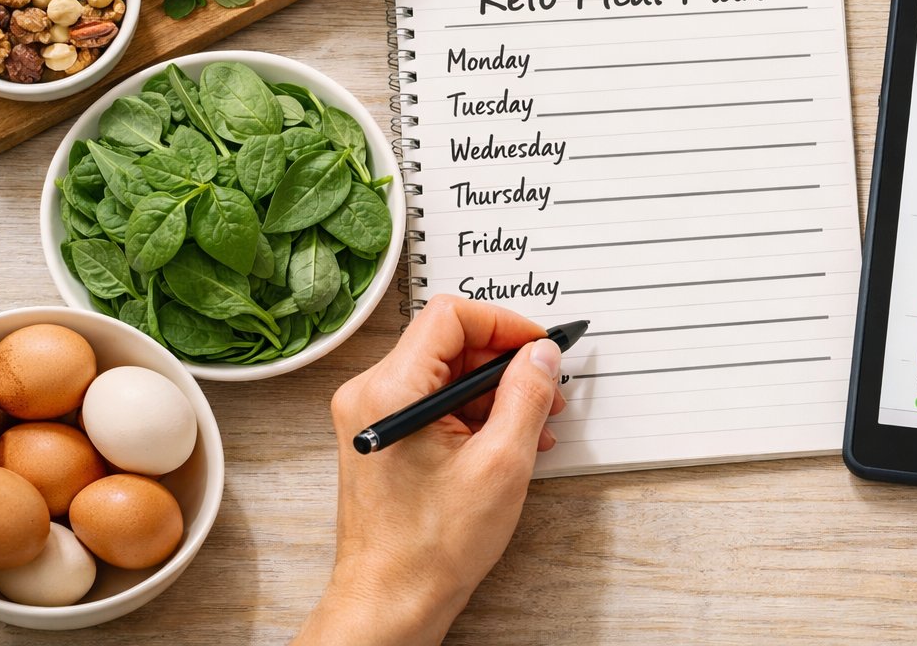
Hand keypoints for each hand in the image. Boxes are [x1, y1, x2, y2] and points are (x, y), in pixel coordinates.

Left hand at [294, 296, 564, 645]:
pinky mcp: (381, 436)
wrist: (390, 601)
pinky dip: (473, 413)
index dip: (504, 324)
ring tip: (536, 423)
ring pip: (444, 373)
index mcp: (390, 391)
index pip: (450, 316)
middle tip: (546, 388)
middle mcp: (370, 395)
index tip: (539, 346)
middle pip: (448, 343)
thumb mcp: (502, 463)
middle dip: (504, 362)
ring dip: (494, 391)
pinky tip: (508, 440)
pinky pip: (432, 402)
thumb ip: (527, 396)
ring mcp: (372, 416)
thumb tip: (542, 354)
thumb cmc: (431, 548)